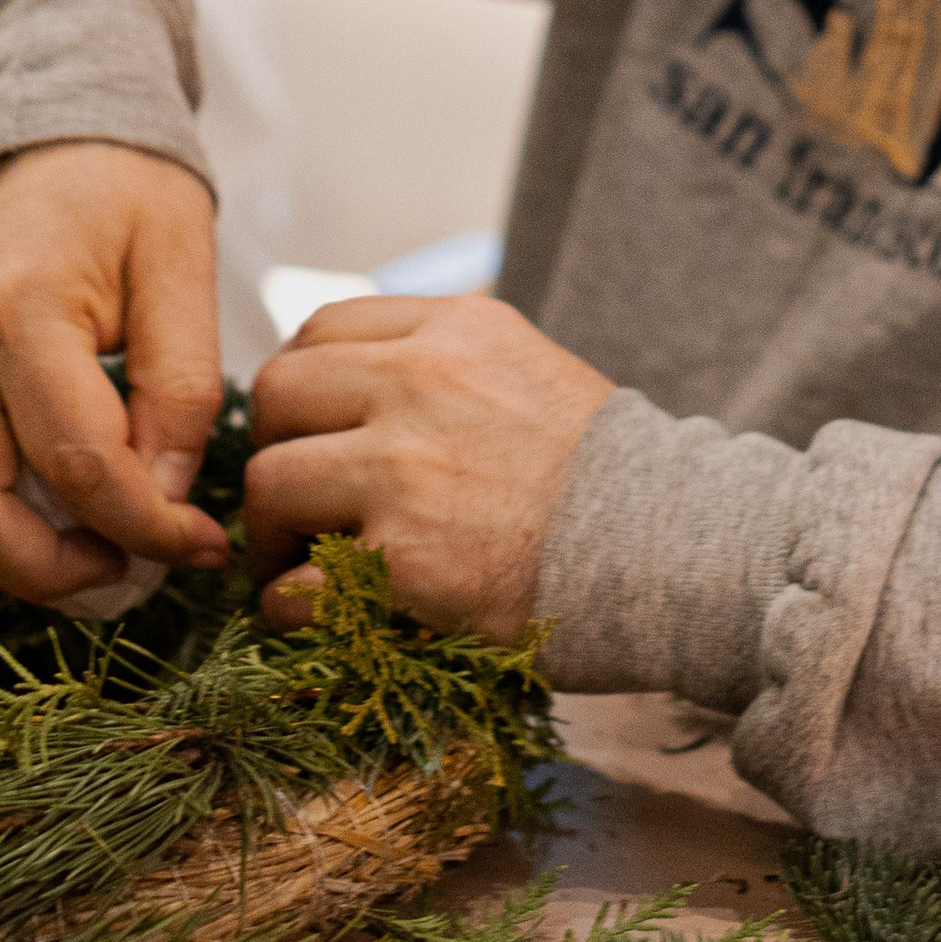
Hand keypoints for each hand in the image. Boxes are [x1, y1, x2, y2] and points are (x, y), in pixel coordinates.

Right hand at [0, 143, 232, 603]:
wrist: (40, 118)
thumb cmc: (122, 185)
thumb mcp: (181, 258)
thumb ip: (180, 380)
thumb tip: (167, 493)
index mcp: (22, 305)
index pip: (78, 460)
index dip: (145, 527)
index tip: (197, 545)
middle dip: (51, 571)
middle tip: (125, 574)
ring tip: (69, 559)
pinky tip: (11, 530)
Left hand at [243, 294, 614, 637]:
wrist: (670, 552)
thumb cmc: (607, 475)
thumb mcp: (529, 368)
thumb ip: (446, 360)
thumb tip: (360, 374)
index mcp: (453, 332)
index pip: (322, 327)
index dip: (300, 384)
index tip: (308, 427)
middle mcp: (420, 385)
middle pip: (276, 394)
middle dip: (271, 448)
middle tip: (294, 500)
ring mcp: (405, 471)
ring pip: (269, 482)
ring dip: (271, 531)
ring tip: (301, 563)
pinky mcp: (404, 561)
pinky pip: (295, 583)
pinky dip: (291, 606)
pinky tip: (319, 614)